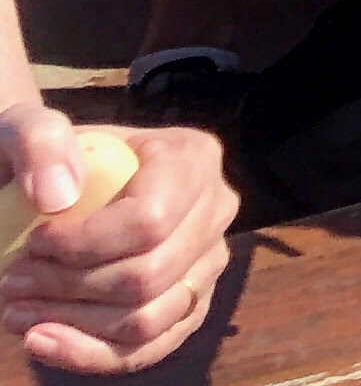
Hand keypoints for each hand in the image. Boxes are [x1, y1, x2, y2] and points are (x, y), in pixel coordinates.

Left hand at [0, 111, 233, 373]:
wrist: (57, 186)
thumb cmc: (47, 157)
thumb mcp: (30, 130)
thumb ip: (40, 140)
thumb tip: (58, 196)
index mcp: (193, 158)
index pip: (150, 220)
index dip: (84, 245)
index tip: (32, 243)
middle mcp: (216, 210)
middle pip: (148, 276)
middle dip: (67, 288)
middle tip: (11, 282)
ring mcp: (207, 264)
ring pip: (147, 320)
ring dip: (72, 325)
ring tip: (17, 311)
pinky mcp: (189, 307)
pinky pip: (148, 349)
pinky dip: (89, 355)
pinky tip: (43, 340)